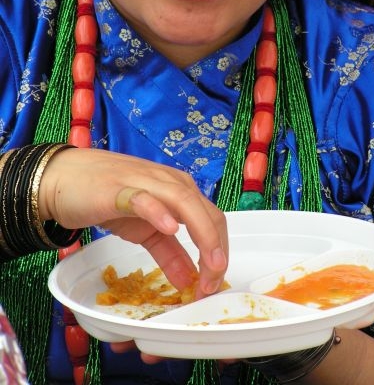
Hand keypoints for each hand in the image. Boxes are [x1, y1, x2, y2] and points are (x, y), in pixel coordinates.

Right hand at [39, 147, 227, 295]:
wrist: (62, 179)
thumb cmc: (105, 200)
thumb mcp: (143, 232)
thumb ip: (169, 253)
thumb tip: (189, 280)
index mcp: (179, 193)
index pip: (213, 221)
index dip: (220, 253)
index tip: (213, 285)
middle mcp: (170, 184)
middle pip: (207, 213)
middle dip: (216, 252)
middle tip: (212, 285)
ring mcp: (146, 183)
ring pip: (185, 202)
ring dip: (202, 236)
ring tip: (210, 265)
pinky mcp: (119, 189)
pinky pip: (144, 198)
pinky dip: (160, 212)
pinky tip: (171, 228)